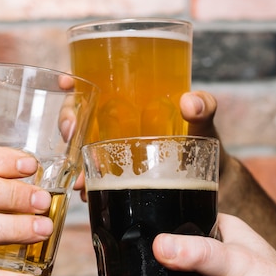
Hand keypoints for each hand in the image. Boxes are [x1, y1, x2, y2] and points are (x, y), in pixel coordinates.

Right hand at [76, 90, 229, 201]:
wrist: (209, 182)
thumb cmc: (202, 144)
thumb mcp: (204, 123)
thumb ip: (204, 108)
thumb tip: (189, 103)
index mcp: (129, 104)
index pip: (93, 86)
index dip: (73, 82)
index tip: (66, 82)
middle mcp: (113, 127)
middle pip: (78, 117)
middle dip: (68, 121)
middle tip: (72, 132)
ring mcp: (110, 153)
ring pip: (79, 150)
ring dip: (72, 161)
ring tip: (80, 175)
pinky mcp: (113, 178)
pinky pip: (91, 178)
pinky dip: (85, 185)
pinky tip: (86, 193)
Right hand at [88, 213, 275, 275]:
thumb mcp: (239, 265)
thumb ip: (200, 255)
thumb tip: (158, 246)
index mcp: (218, 232)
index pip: (177, 215)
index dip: (149, 215)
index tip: (117, 215)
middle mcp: (203, 257)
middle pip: (160, 250)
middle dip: (131, 253)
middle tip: (101, 253)